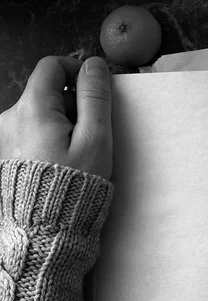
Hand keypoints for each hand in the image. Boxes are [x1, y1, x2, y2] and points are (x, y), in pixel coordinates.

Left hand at [0, 56, 112, 180]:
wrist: (48, 226)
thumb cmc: (76, 183)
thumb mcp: (94, 138)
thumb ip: (94, 98)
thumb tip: (95, 65)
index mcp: (32, 108)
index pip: (51, 66)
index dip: (78, 70)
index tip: (97, 90)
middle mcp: (11, 116)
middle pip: (46, 90)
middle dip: (74, 103)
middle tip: (93, 131)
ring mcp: (6, 134)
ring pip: (41, 111)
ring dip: (64, 121)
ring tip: (79, 150)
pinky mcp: (8, 151)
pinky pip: (33, 129)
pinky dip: (52, 135)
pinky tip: (64, 158)